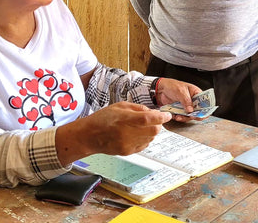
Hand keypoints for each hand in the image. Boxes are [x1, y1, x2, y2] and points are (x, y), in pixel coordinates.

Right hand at [56, 101, 171, 164]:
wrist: (90, 135)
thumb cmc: (103, 118)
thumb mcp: (119, 106)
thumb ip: (137, 108)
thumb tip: (151, 112)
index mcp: (125, 119)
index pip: (148, 119)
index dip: (161, 117)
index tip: (167, 115)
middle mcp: (127, 133)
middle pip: (154, 131)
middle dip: (158, 124)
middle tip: (154, 119)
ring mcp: (128, 144)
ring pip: (151, 138)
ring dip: (151, 131)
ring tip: (141, 126)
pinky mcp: (128, 152)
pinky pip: (144, 145)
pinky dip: (145, 138)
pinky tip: (136, 133)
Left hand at [155, 78, 202, 121]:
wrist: (160, 90)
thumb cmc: (172, 86)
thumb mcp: (180, 91)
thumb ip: (186, 100)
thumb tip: (191, 110)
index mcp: (196, 93)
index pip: (205, 102)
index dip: (205, 108)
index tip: (201, 113)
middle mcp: (193, 101)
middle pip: (199, 111)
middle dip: (195, 115)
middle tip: (190, 116)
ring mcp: (187, 106)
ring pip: (190, 116)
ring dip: (185, 117)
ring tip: (179, 116)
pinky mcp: (181, 110)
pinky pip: (183, 117)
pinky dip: (180, 118)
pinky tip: (176, 116)